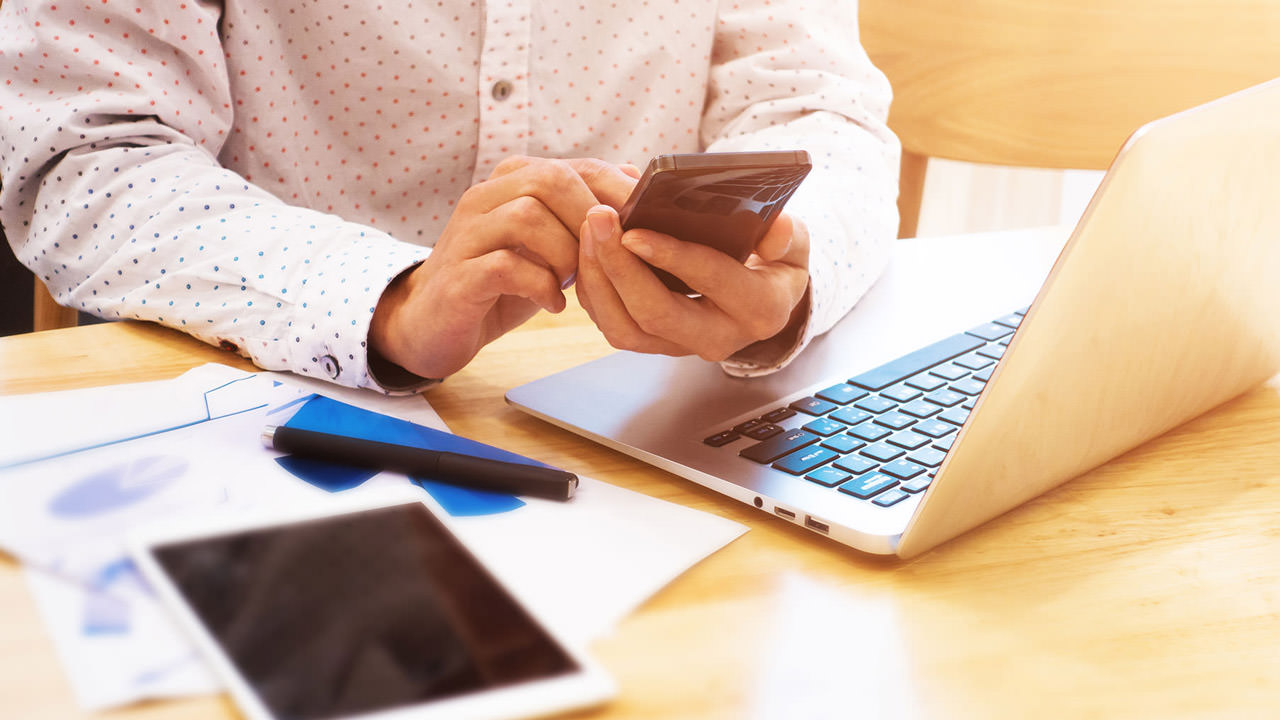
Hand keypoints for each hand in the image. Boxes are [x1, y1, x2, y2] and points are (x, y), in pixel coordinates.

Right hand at [368, 156, 635, 379]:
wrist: (435, 323)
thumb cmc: (502, 282)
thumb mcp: (548, 243)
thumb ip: (583, 215)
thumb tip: (637, 185)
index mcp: (512, 181)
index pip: (575, 166)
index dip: (617, 192)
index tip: (647, 220)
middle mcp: (485, 197)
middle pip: (550, 179)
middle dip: (591, 218)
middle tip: (606, 256)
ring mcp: (467, 234)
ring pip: (527, 216)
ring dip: (565, 253)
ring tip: (572, 281)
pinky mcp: (459, 276)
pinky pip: (505, 266)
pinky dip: (540, 286)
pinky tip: (553, 304)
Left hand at [576, 207, 810, 362]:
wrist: (761, 298)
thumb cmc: (774, 261)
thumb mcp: (794, 245)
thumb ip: (788, 236)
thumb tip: (775, 232)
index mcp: (759, 310)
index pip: (710, 281)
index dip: (670, 256)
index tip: (634, 230)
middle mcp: (720, 338)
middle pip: (655, 313)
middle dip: (620, 266)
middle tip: (598, 219)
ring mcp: (683, 347)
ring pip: (625, 328)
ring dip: (598, 280)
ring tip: (588, 230)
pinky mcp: (655, 345)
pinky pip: (613, 326)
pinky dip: (594, 290)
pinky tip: (587, 251)